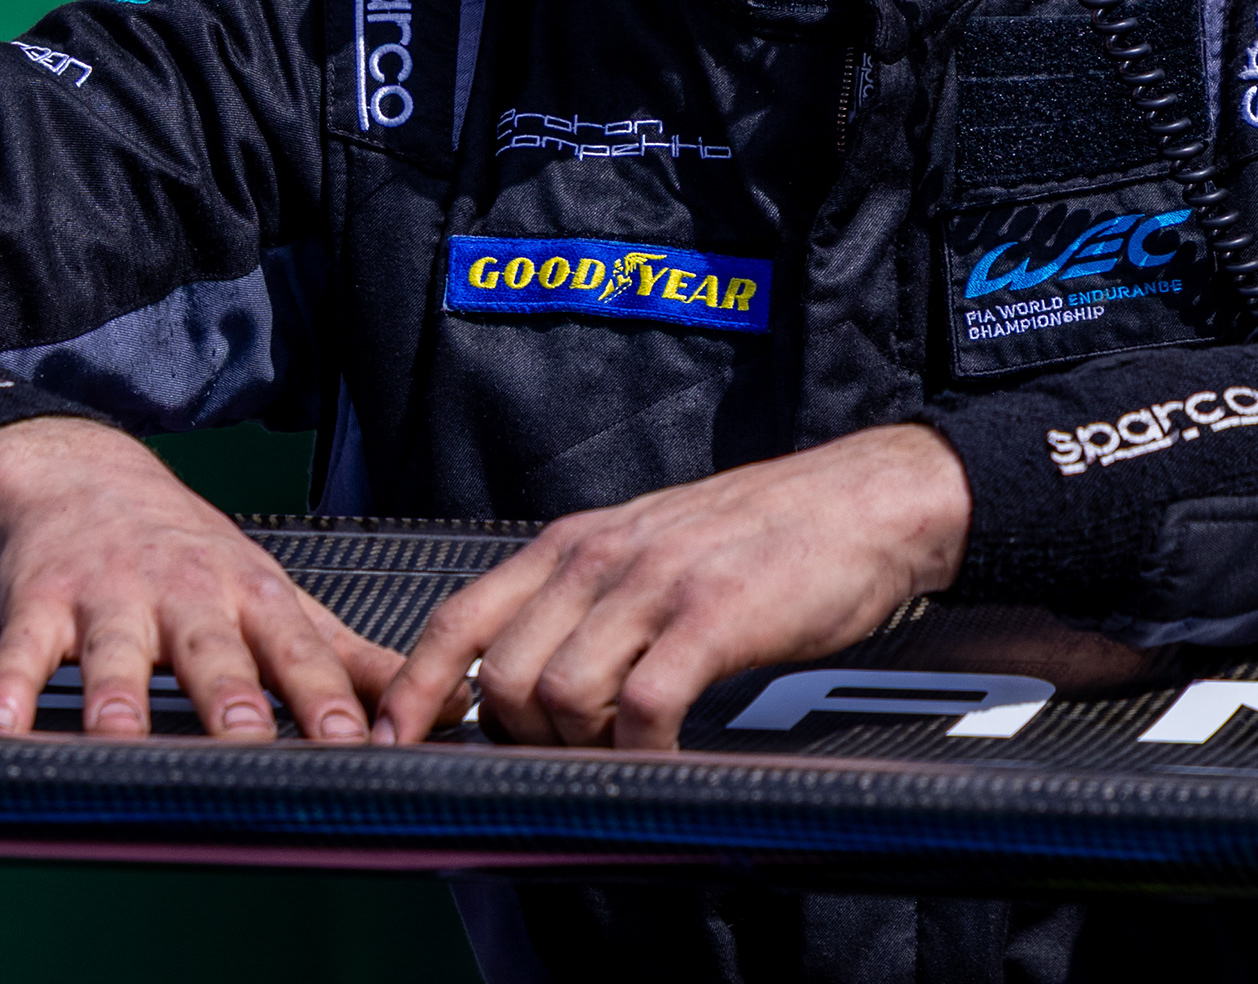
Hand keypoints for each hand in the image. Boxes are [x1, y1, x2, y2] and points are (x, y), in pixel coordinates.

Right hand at [0, 417, 396, 742]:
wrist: (81, 476)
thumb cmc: (190, 553)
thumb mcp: (273, 592)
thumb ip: (347, 657)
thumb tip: (446, 703)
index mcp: (248, 596)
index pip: (295, 650)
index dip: (324, 696)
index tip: (354, 742)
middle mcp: (182, 591)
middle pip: (208, 648)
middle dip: (226, 693)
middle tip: (243, 737)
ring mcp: (107, 594)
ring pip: (112, 651)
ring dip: (114, 696)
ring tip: (115, 737)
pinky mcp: (38, 600)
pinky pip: (20, 647)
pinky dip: (6, 687)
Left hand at [373, 424, 971, 750]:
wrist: (863, 501)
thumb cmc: (758, 538)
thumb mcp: (644, 551)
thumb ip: (583, 603)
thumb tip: (522, 682)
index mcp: (569, 543)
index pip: (455, 616)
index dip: (415, 688)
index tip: (393, 742)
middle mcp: (595, 558)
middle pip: (501, 674)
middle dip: (518, 738)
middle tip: (565, 757)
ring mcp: (652, 586)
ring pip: (560, 695)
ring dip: (582, 746)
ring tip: (625, 749)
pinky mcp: (711, 619)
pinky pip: (643, 708)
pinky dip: (642, 752)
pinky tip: (664, 757)